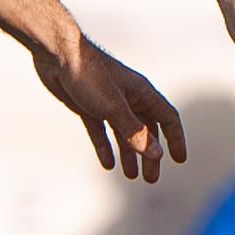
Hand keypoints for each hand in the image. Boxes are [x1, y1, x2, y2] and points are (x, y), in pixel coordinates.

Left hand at [32, 38, 186, 182]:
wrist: (56, 55)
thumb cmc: (87, 74)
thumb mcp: (113, 107)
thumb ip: (134, 132)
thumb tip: (156, 155)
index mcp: (141, 93)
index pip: (167, 118)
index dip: (175, 139)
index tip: (178, 160)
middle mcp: (128, 98)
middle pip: (146, 130)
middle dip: (149, 154)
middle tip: (151, 178)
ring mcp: (108, 103)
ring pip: (124, 133)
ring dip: (129, 154)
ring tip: (131, 176)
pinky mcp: (89, 106)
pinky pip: (101, 131)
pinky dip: (105, 147)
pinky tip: (107, 164)